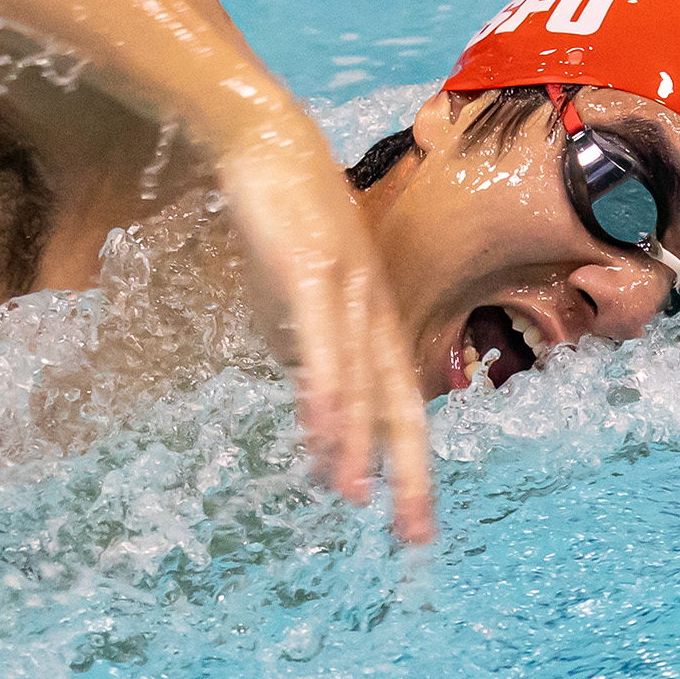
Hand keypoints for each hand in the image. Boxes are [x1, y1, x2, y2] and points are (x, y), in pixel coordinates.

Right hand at [218, 115, 435, 543]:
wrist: (265, 141)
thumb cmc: (283, 220)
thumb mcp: (297, 298)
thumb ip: (307, 348)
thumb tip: (310, 401)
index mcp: (373, 318)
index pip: (401, 404)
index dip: (411, 465)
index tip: (414, 523)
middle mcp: (372, 308)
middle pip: (399, 404)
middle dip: (408, 474)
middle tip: (414, 537)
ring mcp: (346, 287)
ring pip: (360, 380)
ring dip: (358, 444)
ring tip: (356, 500)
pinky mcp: (311, 267)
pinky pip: (321, 341)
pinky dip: (326, 390)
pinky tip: (325, 431)